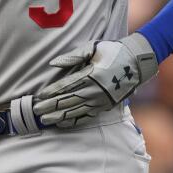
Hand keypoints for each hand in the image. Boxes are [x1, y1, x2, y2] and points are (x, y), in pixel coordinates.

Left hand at [33, 33, 158, 127]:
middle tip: (36, 111)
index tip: (39, 96)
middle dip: (50, 106)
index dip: (51, 92)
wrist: (136, 62)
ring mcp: (100, 100)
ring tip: (45, 120)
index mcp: (90, 75)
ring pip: (75, 111)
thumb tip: (53, 63)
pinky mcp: (105, 107)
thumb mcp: (93, 48)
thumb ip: (73, 57)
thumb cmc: (112, 51)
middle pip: (67, 100)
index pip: (66, 86)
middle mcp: (94, 90)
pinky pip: (87, 116)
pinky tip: (63, 124)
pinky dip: (74, 121)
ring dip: (58, 116)